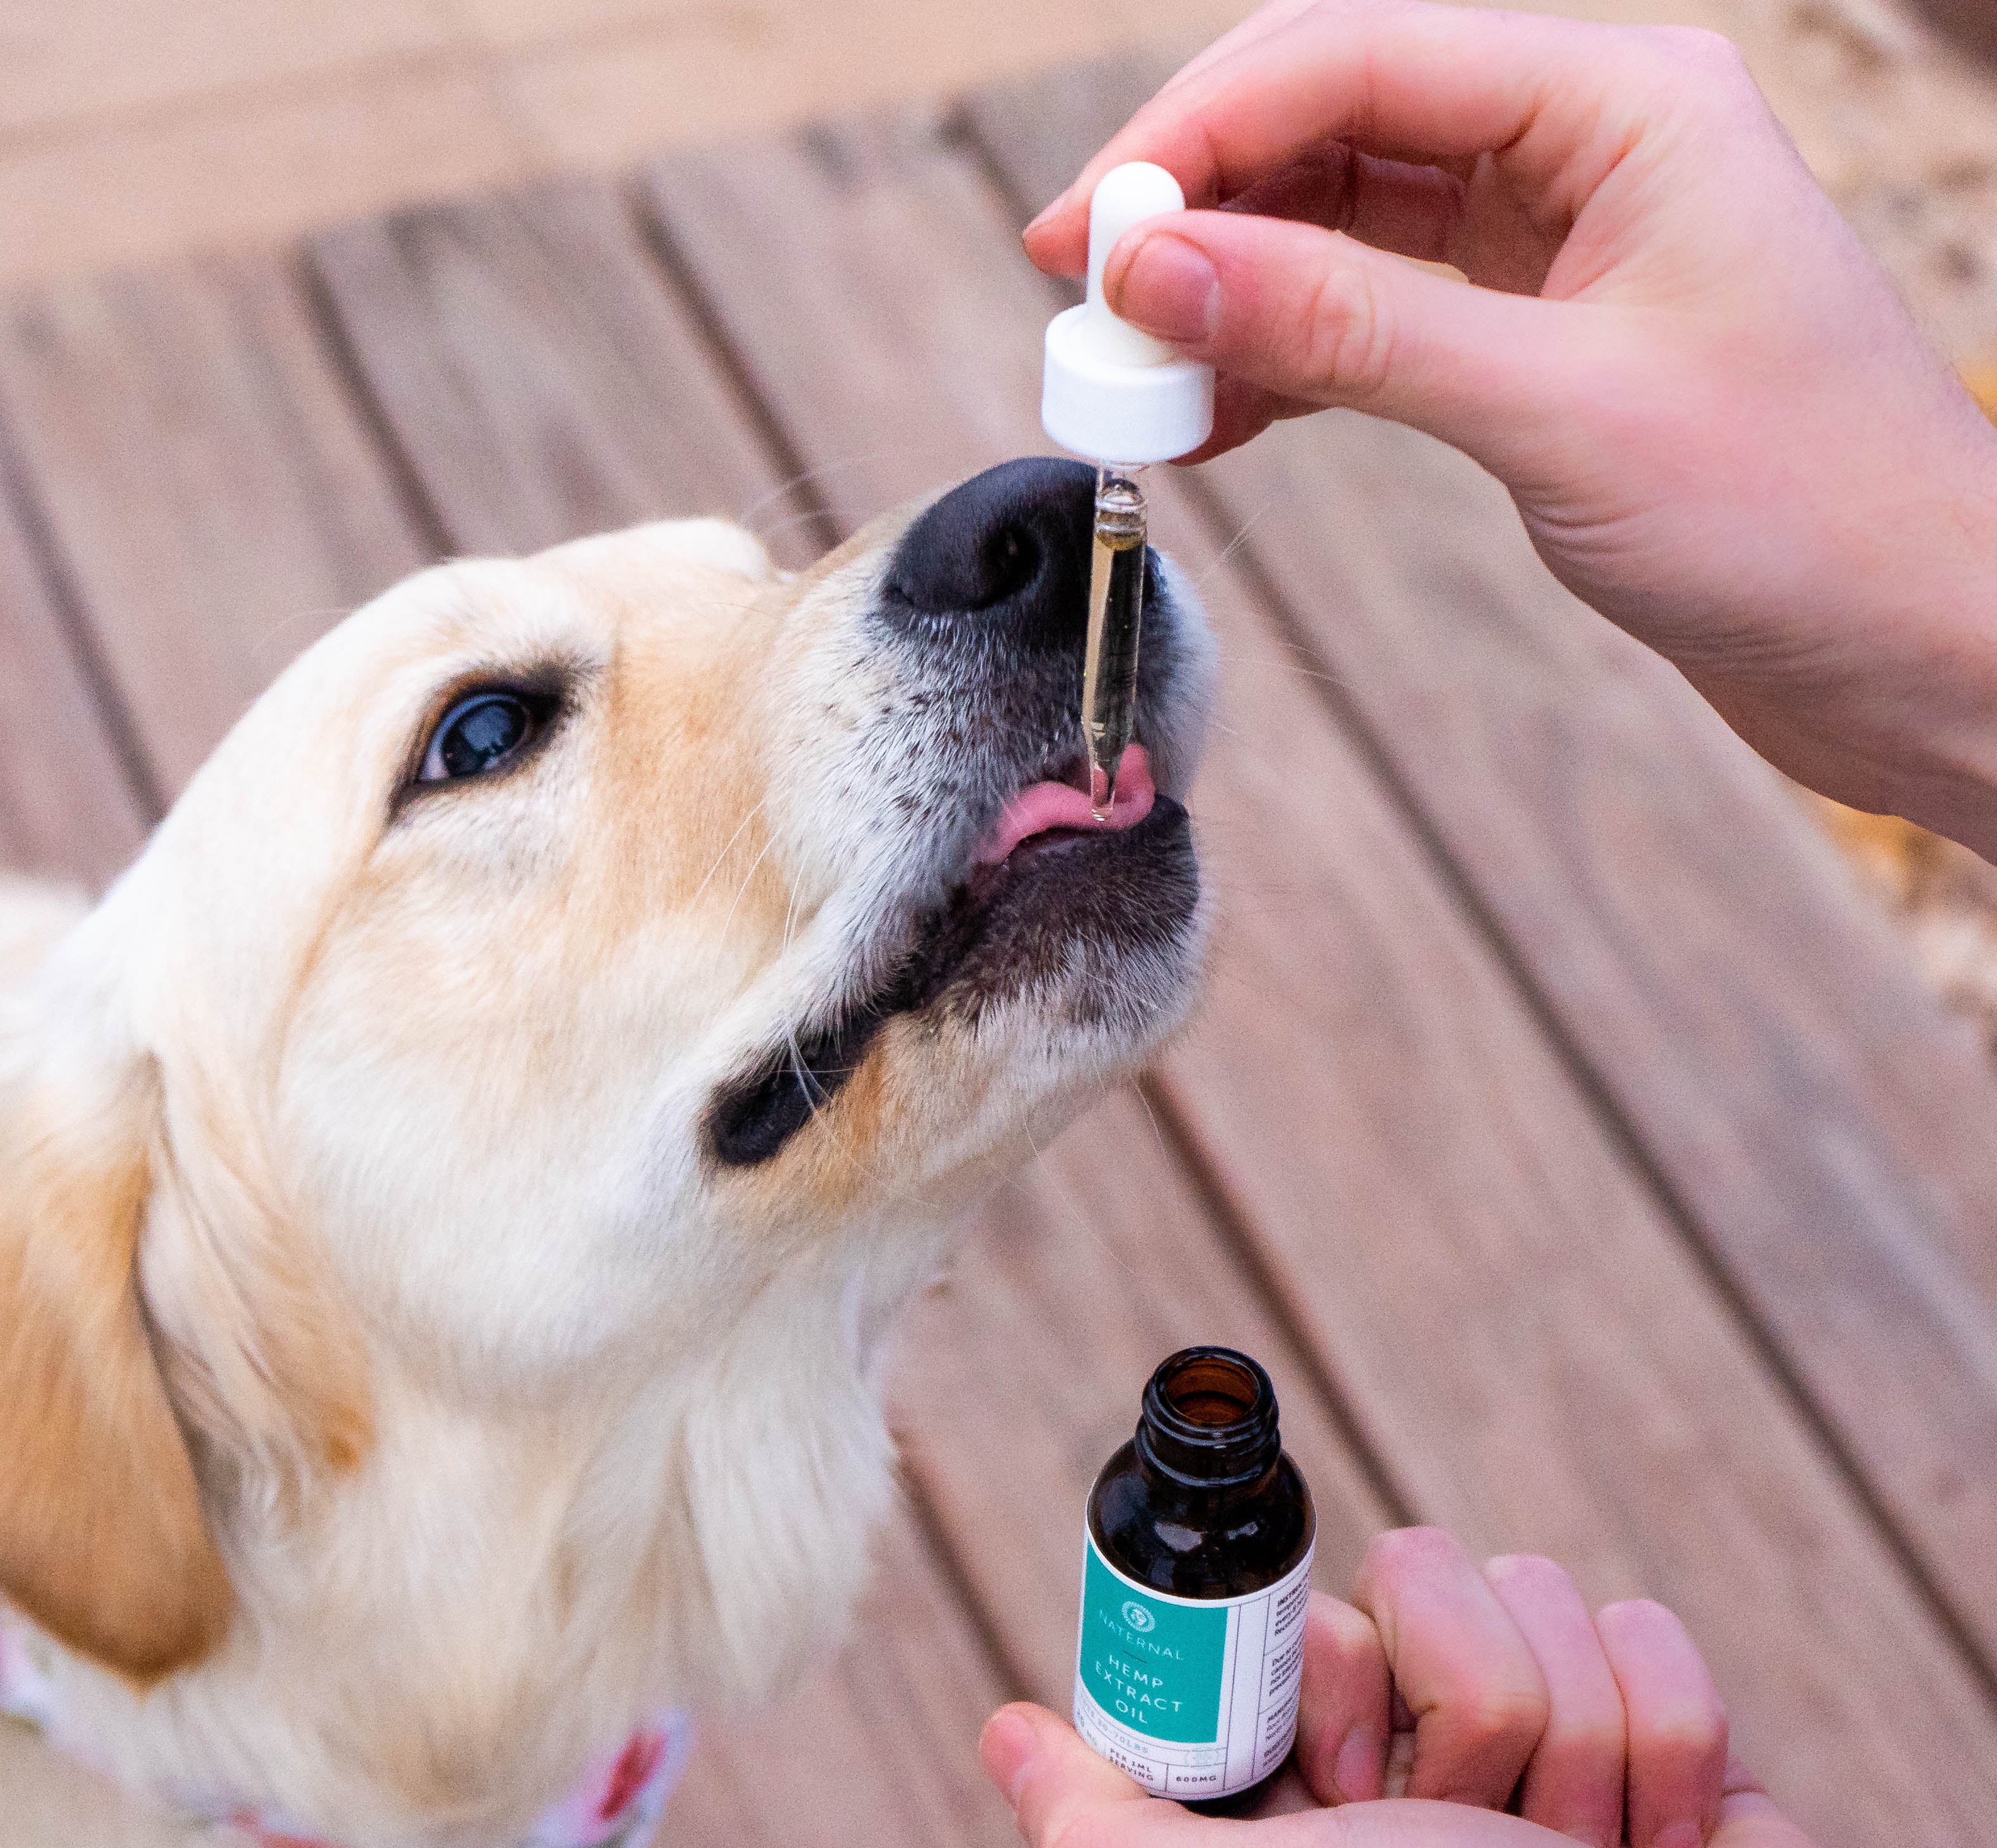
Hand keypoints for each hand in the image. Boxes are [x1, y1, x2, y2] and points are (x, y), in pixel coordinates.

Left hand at [981, 1529, 1966, 1847]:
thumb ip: (1119, 1838)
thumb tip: (1000, 1731)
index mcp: (1312, 1793)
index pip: (1293, 1618)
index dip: (1332, 1679)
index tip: (1363, 1787)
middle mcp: (1416, 1753)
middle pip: (1417, 1579)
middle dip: (1470, 1709)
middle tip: (1488, 1834)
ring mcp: (1540, 1735)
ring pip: (1530, 1591)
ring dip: (1577, 1731)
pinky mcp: (1649, 1721)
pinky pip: (1636, 1621)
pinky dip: (1670, 1735)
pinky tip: (1667, 1840)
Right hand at [1024, 1, 1996, 859]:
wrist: (1918, 646)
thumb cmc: (1803, 517)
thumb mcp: (1557, 415)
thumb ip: (1350, 330)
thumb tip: (1160, 270)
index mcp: (1621, 99)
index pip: (1355, 56)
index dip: (1193, 137)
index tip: (1078, 237)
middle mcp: (1585, 146)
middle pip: (1334, 119)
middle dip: (1195, 206)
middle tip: (1078, 302)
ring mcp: (1559, 245)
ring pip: (1342, 223)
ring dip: (1230, 292)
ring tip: (1131, 379)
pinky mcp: (1540, 344)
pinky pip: (1374, 318)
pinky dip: (1286, 363)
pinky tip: (1214, 421)